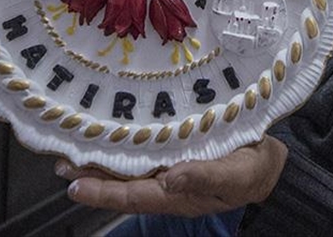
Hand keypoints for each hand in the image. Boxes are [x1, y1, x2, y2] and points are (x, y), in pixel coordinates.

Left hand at [56, 136, 287, 216]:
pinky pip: (143, 152)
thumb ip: (203, 177)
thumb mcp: (235, 175)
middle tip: (60, 165)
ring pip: (128, 167)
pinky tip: (109, 136)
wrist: (272, 164)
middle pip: (122, 183)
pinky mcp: (176, 150)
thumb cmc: (254, 170)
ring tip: (72, 152)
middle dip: (91, 176)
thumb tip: (171, 179)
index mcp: (179, 194)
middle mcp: (168, 183)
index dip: (103, 193)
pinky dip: (122, 145)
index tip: (75, 187)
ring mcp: (170, 167)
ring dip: (101, 160)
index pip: (133, 196)